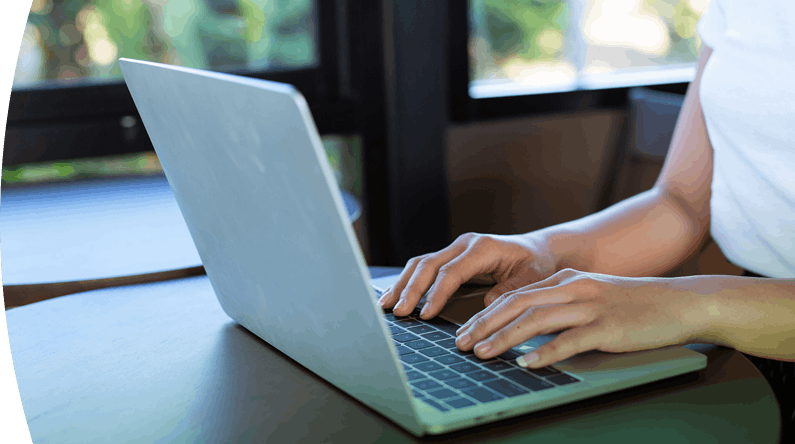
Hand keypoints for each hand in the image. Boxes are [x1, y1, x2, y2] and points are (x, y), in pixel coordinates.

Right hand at [378, 232, 556, 317]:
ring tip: (386, 306)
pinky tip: (395, 296)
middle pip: (428, 265)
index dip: (436, 293)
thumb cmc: (536, 265)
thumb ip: (511, 290)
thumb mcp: (533, 279)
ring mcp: (454, 249)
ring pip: (420, 264)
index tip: (425, 314)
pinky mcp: (449, 257)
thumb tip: (487, 305)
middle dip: (410, 289)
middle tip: (398, 312)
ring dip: (402, 284)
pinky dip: (407, 281)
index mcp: (483, 248)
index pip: (451, 271)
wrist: (537, 250)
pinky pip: (424, 267)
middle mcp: (464, 245)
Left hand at [454, 269, 712, 367]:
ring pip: (537, 319)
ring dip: (504, 338)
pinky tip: (527, 363)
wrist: (682, 302)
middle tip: (461, 344)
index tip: (466, 331)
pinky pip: (571, 340)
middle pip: (518, 304)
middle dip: (485, 324)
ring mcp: (591, 306)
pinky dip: (546, 352)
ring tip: (482, 353)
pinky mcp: (609, 327)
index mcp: (567, 280)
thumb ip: (563, 303)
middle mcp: (574, 288)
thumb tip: (530, 327)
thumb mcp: (593, 294)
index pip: (516, 295)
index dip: (487, 314)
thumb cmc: (636, 303)